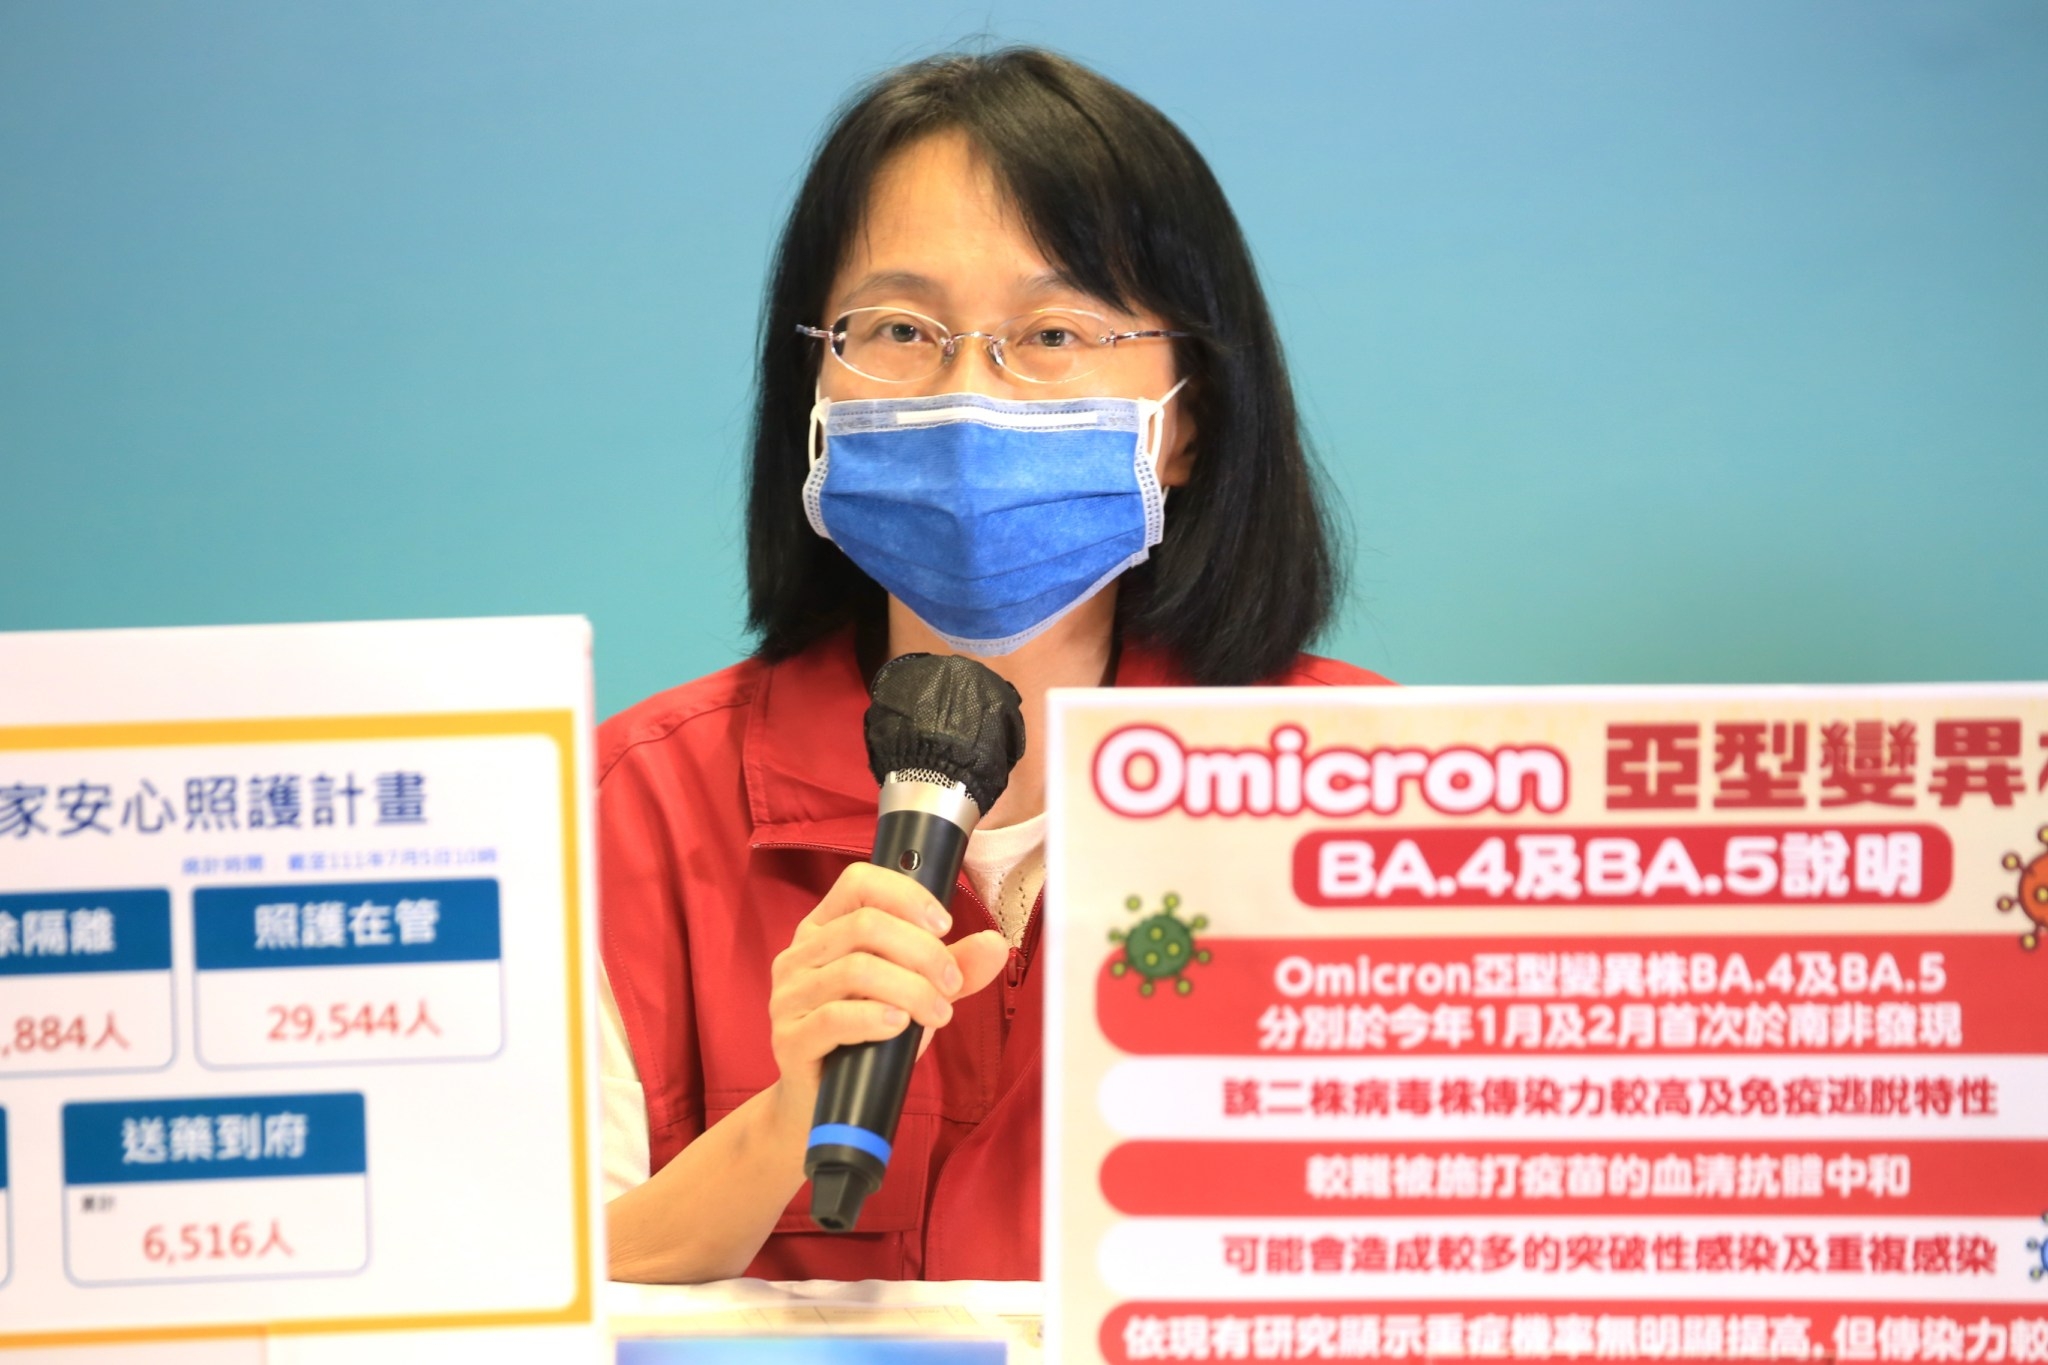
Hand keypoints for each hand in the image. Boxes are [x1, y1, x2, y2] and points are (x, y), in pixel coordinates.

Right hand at [767, 863, 1008, 1095]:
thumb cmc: (868, 1037)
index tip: (945, 926)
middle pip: (865, 925)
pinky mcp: (788, 1039)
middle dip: (923, 952)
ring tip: (938, 1014)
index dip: (907, 895)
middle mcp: (800, 954)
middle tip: (952, 984)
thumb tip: (995, 944)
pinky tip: (900, 1026)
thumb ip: (953, 966)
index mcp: (825, 929)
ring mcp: (788, 996)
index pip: (859, 882)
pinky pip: (834, 1018)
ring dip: (911, 990)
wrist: (824, 1103)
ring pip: (855, 970)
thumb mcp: (915, 992)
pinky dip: (876, 1019)